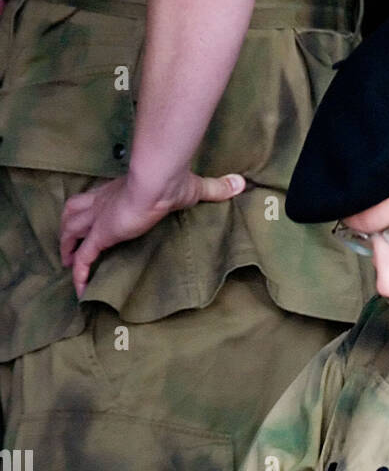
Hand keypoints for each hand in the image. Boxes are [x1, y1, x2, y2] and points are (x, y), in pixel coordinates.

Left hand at [60, 168, 246, 296]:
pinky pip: (83, 259)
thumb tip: (240, 183)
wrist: (158, 180)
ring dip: (66, 248)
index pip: (97, 198)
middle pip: (73, 213)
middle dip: (68, 228)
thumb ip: (215, 188)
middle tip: (68, 244)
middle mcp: (102, 203)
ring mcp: (99, 219)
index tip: (94, 221)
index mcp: (118, 191)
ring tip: (67, 265)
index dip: (91, 209)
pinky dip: (79, 275)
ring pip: (70, 232)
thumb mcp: (196, 187)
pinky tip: (79, 290)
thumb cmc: (173, 181)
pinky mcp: (101, 235)